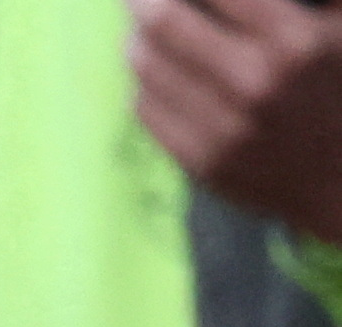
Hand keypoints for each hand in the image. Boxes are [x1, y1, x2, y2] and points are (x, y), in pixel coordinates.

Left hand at [140, 0, 341, 233]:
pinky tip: (153, 73)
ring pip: (146, 68)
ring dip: (136, 42)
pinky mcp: (201, 162)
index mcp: (294, 43)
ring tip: (140, 32)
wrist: (341, 178)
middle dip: (142, 2)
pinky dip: (144, 83)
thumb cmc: (339, 89)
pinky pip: (147, 109)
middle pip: (163, 24)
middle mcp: (254, 84)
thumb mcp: (341, 29)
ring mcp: (224, 128)